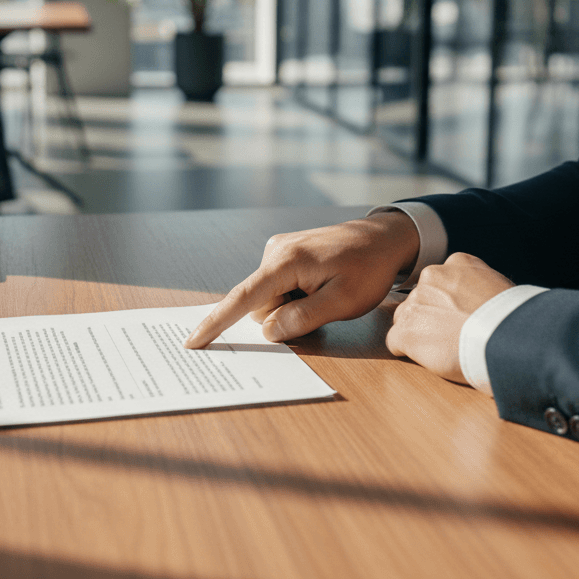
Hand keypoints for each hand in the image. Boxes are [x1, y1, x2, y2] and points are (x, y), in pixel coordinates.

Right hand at [184, 211, 420, 347]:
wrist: (384, 238)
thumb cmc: (369, 268)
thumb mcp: (343, 302)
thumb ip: (302, 318)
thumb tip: (268, 331)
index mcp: (286, 261)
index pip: (243, 298)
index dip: (217, 323)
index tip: (193, 341)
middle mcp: (275, 251)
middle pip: (260, 304)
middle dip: (283, 316)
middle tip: (322, 308)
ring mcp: (278, 249)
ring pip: (269, 298)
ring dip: (292, 306)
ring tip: (325, 294)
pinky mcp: (284, 252)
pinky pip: (277, 286)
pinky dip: (294, 295)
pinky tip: (320, 287)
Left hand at [385, 252, 513, 383]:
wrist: (507, 337)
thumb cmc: (512, 318)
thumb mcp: (500, 286)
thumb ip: (478, 286)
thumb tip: (474, 300)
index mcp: (457, 263)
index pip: (440, 281)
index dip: (448, 303)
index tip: (460, 316)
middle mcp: (432, 277)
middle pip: (420, 299)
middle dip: (430, 317)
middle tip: (451, 335)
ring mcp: (416, 304)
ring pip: (405, 319)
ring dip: (418, 334)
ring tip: (444, 349)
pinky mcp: (406, 331)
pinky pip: (395, 342)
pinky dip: (407, 352)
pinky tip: (430, 358)